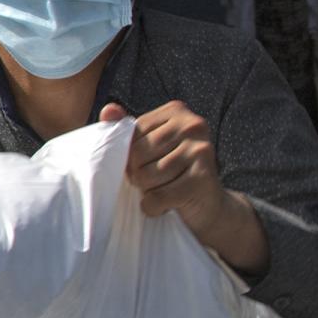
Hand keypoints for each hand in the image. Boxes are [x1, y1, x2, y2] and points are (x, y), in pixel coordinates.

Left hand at [101, 99, 266, 276]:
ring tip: (163, 190)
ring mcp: (201, 150)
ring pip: (146, 177)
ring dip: (147, 192)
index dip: (130, 156)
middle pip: (137, 154)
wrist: (209, 206)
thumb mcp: (149, 147)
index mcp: (177, 110)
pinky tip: (167, 205)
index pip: (132, 133)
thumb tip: (108, 110)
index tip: (148, 163)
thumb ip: (127, 130)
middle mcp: (192, 125)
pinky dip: (154, 207)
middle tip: (155, 181)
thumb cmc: (173, 173)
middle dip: (138, 175)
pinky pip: (158, 197)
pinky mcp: (204, 178)